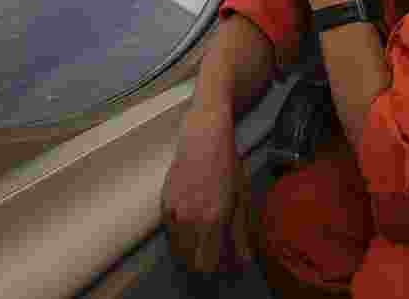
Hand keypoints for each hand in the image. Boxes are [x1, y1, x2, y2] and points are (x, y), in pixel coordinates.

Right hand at [161, 104, 254, 275]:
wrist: (203, 139)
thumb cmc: (227, 165)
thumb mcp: (241, 197)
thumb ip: (241, 232)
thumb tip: (245, 261)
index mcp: (213, 218)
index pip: (207, 263)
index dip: (215, 270)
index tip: (221, 266)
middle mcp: (191, 218)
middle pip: (190, 261)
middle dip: (202, 263)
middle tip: (213, 255)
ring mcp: (174, 211)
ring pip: (177, 249)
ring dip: (189, 253)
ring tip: (202, 244)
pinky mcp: (164, 204)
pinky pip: (169, 233)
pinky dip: (179, 237)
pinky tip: (190, 229)